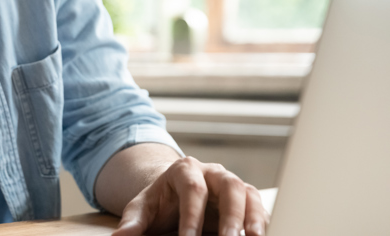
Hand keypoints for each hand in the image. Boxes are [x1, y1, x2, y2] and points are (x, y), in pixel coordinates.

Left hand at [113, 157, 269, 235]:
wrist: (173, 197)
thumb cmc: (158, 203)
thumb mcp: (141, 209)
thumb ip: (133, 222)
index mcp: (184, 169)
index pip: (192, 189)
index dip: (192, 217)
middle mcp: (213, 173)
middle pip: (229, 187)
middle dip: (231, 216)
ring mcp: (232, 184)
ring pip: (249, 195)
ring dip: (252, 219)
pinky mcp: (246, 199)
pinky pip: (258, 208)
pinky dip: (260, 224)